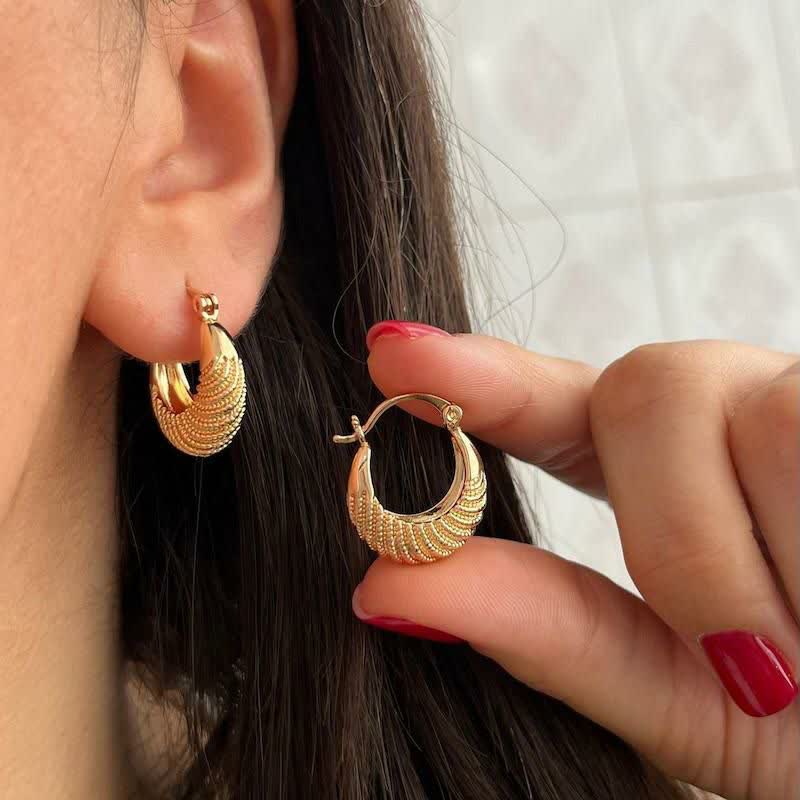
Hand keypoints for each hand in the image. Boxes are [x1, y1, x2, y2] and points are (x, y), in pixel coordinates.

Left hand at [353, 322, 799, 799]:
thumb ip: (551, 634)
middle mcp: (742, 411)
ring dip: (779, 558)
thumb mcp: (691, 700)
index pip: (556, 404)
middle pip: (648, 383)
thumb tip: (381, 586)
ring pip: (748, 404)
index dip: (477, 374)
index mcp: (676, 477)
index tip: (391, 349)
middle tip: (757, 658)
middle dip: (683, 531)